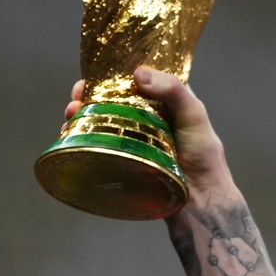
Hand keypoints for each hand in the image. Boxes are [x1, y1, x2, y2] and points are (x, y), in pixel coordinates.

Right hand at [65, 66, 235, 198]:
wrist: (200, 202)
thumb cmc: (204, 157)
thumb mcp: (194, 115)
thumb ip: (173, 90)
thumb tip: (137, 74)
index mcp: (166, 102)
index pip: (136, 80)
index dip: (114, 74)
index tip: (96, 73)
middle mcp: (148, 118)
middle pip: (113, 99)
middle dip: (91, 94)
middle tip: (77, 95)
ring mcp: (135, 140)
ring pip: (103, 121)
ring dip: (83, 115)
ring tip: (71, 114)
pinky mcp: (126, 160)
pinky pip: (101, 144)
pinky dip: (83, 137)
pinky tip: (71, 136)